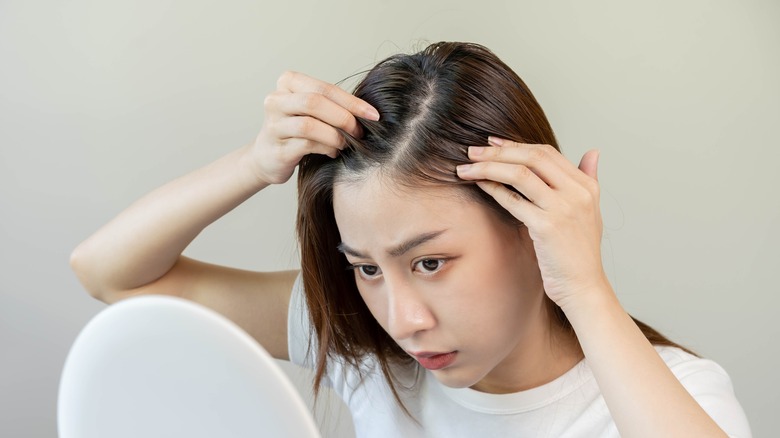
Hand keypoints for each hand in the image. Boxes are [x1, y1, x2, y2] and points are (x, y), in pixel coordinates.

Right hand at [250, 71, 379, 184]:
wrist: (268, 157)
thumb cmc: (297, 130)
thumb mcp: (312, 110)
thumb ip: (333, 105)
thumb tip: (369, 112)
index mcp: (288, 83)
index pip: (323, 88)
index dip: (351, 101)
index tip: (374, 115)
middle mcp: (275, 100)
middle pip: (314, 102)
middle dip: (344, 118)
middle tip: (360, 131)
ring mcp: (272, 125)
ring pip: (309, 125)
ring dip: (335, 136)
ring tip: (346, 143)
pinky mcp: (276, 149)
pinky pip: (306, 145)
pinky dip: (326, 148)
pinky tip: (333, 152)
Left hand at [456, 137, 606, 309]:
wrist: (583, 286)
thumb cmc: (579, 252)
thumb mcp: (590, 210)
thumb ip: (588, 178)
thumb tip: (592, 152)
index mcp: (587, 186)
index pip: (547, 152)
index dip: (516, 144)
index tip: (492, 143)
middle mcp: (577, 193)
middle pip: (533, 157)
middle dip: (498, 152)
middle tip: (472, 152)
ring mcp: (563, 209)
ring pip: (520, 174)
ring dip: (488, 167)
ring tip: (466, 168)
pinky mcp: (546, 226)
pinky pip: (513, 200)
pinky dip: (493, 189)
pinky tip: (478, 186)